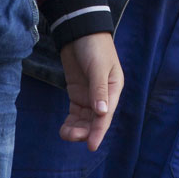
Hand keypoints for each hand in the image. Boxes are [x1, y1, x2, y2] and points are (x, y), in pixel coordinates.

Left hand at [58, 32, 122, 150]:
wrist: (79, 31)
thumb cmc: (94, 45)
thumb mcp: (98, 66)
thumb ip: (98, 89)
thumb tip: (101, 113)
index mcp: (114, 88)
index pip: (106, 114)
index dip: (99, 131)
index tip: (91, 146)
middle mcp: (103, 96)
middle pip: (95, 121)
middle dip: (85, 131)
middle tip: (71, 135)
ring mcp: (90, 96)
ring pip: (85, 120)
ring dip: (77, 129)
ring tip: (65, 133)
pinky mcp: (78, 94)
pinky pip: (76, 114)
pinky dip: (71, 123)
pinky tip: (64, 129)